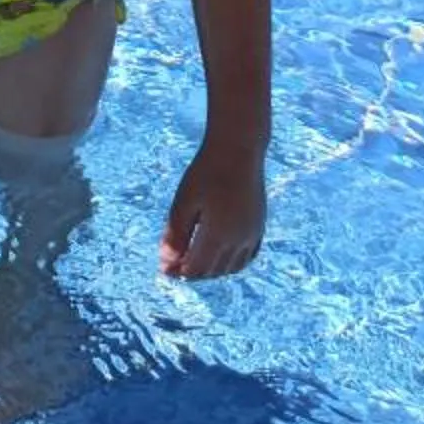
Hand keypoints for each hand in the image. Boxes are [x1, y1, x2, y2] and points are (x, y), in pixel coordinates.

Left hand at [159, 139, 264, 278]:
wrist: (238, 150)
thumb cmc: (206, 172)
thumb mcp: (184, 202)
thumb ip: (176, 234)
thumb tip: (166, 263)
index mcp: (218, 235)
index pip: (196, 268)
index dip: (178, 272)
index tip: (164, 269)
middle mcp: (239, 240)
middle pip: (213, 270)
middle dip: (192, 273)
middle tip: (174, 266)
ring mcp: (252, 235)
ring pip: (231, 267)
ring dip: (212, 271)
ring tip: (193, 263)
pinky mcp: (259, 227)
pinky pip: (246, 257)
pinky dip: (231, 263)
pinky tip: (219, 258)